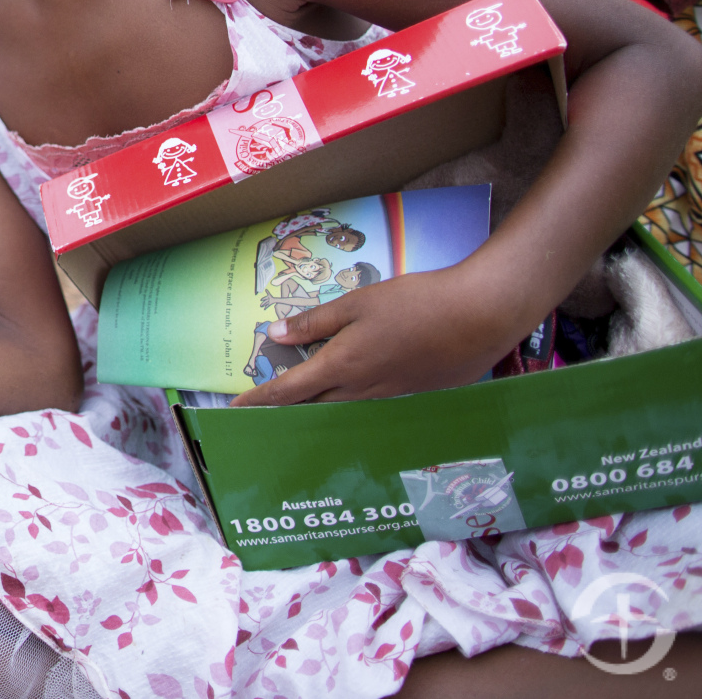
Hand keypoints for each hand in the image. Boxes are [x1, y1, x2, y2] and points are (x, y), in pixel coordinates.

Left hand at [230, 267, 517, 405]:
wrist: (480, 316)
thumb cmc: (416, 303)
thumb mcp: (357, 303)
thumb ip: (316, 322)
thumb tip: (275, 335)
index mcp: (342, 366)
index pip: (289, 391)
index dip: (260, 402)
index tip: (234, 412)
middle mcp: (362, 390)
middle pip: (313, 407)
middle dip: (286, 411)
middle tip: (261, 412)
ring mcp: (391, 398)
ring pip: (342, 410)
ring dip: (318, 410)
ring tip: (300, 407)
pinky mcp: (415, 398)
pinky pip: (373, 408)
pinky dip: (352, 406)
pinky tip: (351, 399)